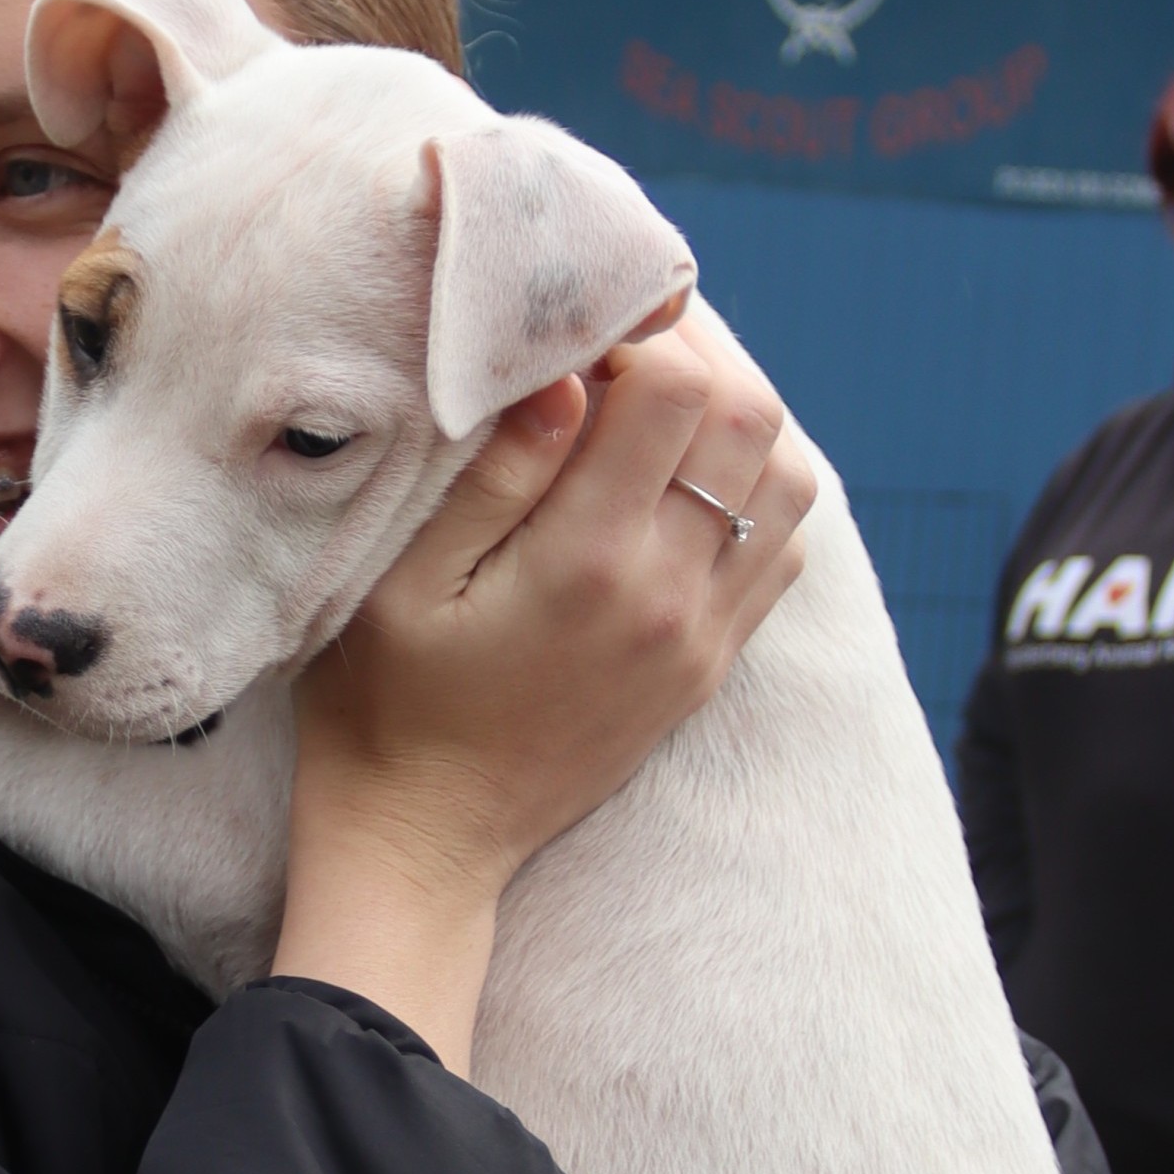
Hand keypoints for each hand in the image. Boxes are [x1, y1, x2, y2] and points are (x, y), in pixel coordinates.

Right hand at [274, 317, 814, 1065]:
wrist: (425, 842)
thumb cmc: (384, 707)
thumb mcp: (401, 584)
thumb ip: (493, 476)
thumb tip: (567, 375)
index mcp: (589, 561)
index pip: (679, 391)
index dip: (637, 331)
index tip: (574, 334)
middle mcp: (669, 595)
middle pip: (754, 419)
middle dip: (697, 358)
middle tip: (620, 351)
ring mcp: (702, 636)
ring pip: (789, 480)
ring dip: (735, 422)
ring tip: (654, 410)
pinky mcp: (709, 665)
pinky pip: (783, 550)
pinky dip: (751, 492)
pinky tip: (677, 485)